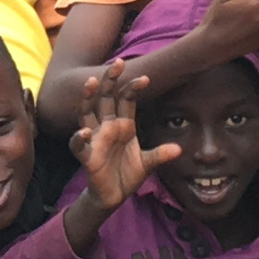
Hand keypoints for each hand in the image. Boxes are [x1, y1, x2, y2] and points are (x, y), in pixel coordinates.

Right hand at [71, 60, 181, 210]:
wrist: (113, 196)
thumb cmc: (127, 174)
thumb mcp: (148, 163)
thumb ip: (160, 155)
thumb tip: (178, 150)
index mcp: (123, 125)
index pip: (126, 100)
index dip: (133, 88)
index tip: (146, 78)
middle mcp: (107, 128)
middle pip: (106, 98)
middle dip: (110, 80)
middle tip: (117, 62)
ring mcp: (95, 139)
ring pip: (86, 113)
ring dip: (87, 98)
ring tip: (91, 82)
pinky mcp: (87, 156)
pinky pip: (79, 144)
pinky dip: (80, 137)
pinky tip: (86, 131)